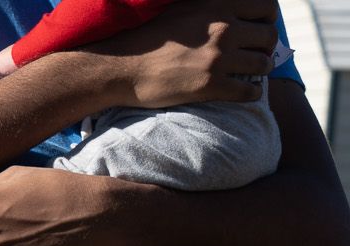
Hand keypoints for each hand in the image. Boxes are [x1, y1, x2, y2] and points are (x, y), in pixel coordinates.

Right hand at [85, 0, 278, 108]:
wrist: (122, 67)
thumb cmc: (149, 37)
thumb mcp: (184, 6)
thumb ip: (212, 5)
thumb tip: (232, 11)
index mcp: (219, 5)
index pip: (266, 7)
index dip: (269, 19)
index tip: (261, 28)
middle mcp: (223, 28)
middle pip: (268, 36)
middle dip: (267, 46)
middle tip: (257, 54)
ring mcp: (218, 58)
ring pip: (262, 63)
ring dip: (262, 69)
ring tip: (252, 73)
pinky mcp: (210, 85)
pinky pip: (248, 90)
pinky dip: (252, 93)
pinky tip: (246, 92)